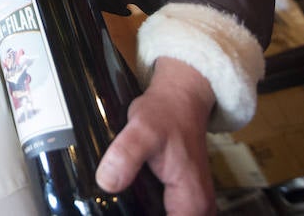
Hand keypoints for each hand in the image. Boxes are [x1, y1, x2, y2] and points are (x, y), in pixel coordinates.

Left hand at [96, 56, 217, 214]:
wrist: (178, 99)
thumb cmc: (166, 114)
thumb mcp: (142, 131)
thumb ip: (126, 156)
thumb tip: (107, 182)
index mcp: (192, 204)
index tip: (122, 210)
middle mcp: (196, 209)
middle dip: (137, 214)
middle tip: (110, 206)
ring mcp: (189, 205)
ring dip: (140, 211)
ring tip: (117, 201)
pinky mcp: (180, 197)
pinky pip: (163, 212)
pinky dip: (145, 208)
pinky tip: (124, 199)